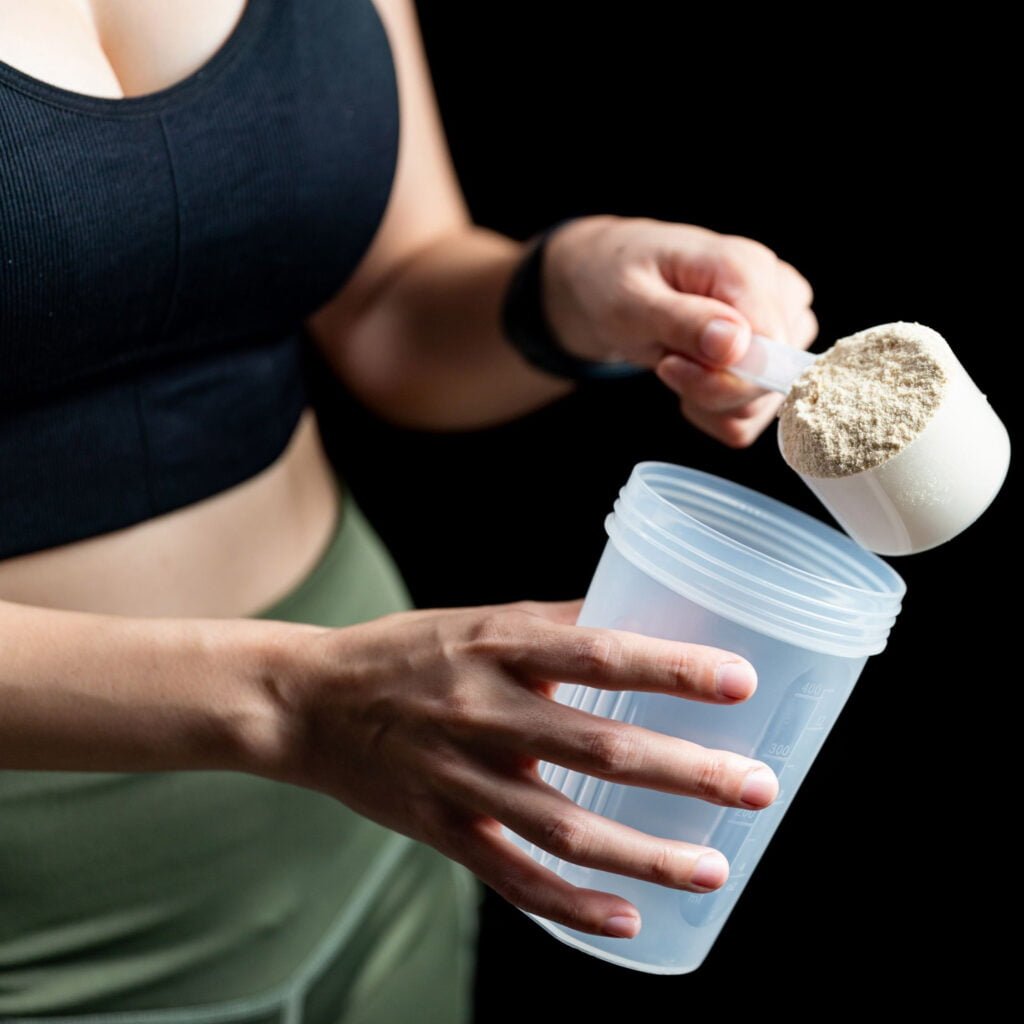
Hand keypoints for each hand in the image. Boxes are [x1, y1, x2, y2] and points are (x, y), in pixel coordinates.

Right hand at [263, 600, 776, 938]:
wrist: (309, 702)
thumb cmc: (405, 652)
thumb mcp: (477, 619)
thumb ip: (555, 625)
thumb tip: (639, 621)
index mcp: (495, 644)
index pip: (598, 653)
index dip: (671, 667)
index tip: (740, 680)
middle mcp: (481, 710)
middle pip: (596, 746)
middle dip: (684, 770)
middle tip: (756, 787)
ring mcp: (459, 776)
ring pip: (563, 825)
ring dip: (644, 852)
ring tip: (716, 866)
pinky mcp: (440, 828)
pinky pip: (511, 875)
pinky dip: (570, 905)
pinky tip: (628, 921)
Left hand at [543, 215, 817, 445]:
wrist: (609, 282)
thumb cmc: (617, 283)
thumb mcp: (631, 301)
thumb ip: (684, 322)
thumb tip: (736, 344)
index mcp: (747, 267)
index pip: (770, 347)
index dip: (720, 377)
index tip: (668, 366)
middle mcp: (778, 293)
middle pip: (771, 380)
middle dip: (709, 391)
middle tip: (666, 364)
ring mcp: (783, 324)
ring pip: (766, 403)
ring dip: (711, 403)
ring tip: (677, 364)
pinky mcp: (775, 353)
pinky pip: (756, 412)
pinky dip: (718, 411)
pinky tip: (692, 380)